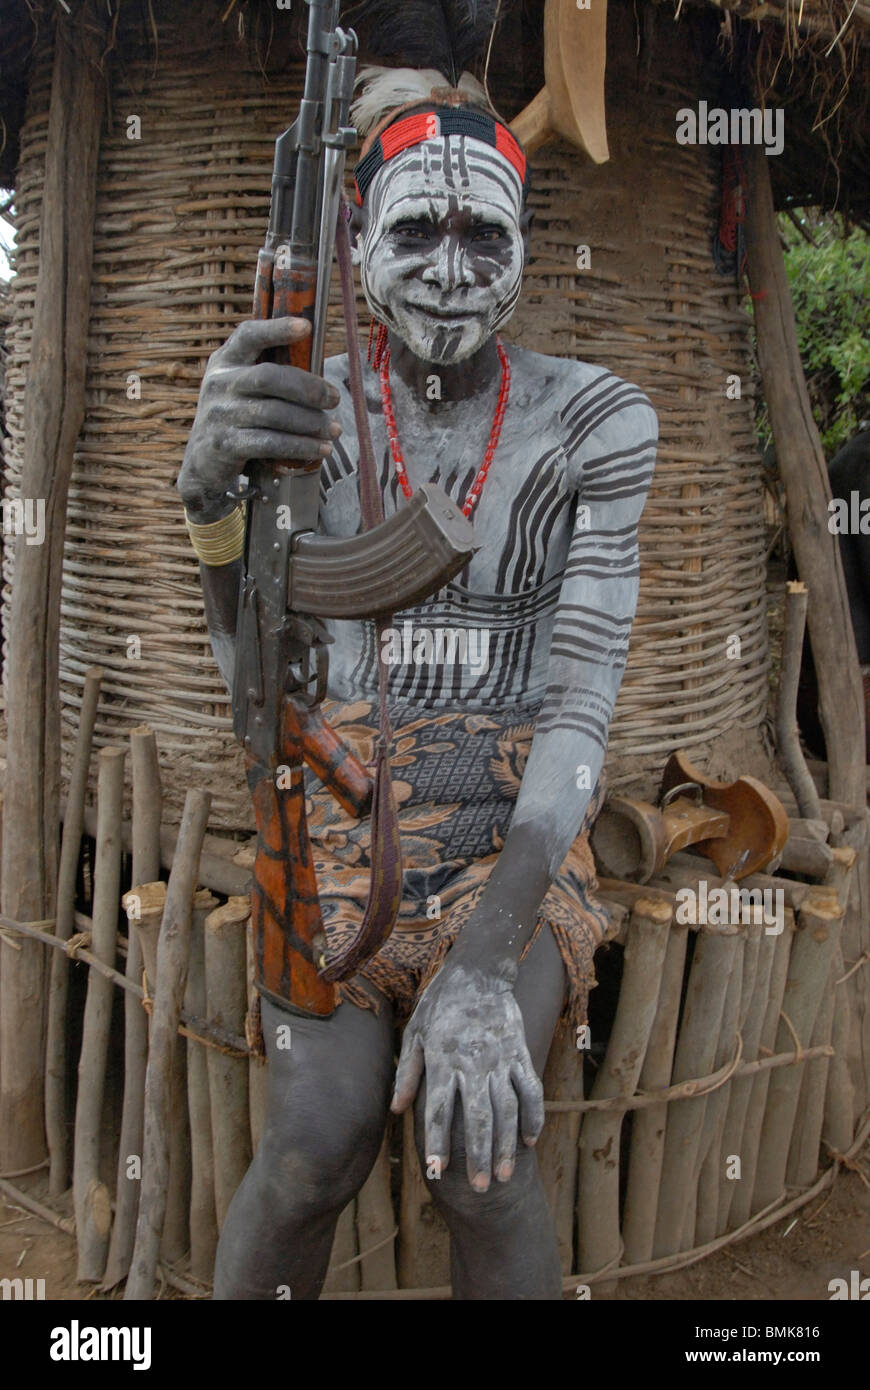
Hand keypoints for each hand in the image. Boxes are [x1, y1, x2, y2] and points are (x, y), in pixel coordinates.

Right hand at [177, 317, 341, 520]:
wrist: (203, 463)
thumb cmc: (236, 420)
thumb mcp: (241, 390)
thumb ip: (269, 378)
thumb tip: (321, 382)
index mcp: (225, 362)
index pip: (248, 336)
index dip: (276, 329)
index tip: (307, 327)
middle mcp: (219, 383)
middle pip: (269, 377)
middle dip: (308, 388)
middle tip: (334, 399)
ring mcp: (220, 414)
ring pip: (273, 414)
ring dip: (310, 423)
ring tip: (334, 430)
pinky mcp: (225, 444)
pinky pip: (269, 442)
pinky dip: (299, 446)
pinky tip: (320, 449)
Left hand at [391, 962, 544, 1191]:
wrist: (480, 971)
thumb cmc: (441, 1004)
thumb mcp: (414, 1032)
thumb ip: (407, 1073)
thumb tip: (395, 1110)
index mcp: (443, 1060)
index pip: (438, 1109)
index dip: (436, 1142)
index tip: (435, 1171)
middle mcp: (473, 1063)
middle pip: (476, 1118)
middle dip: (477, 1155)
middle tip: (478, 1187)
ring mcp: (500, 1059)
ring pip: (506, 1110)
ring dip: (505, 1145)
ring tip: (502, 1176)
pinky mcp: (520, 1053)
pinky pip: (530, 1090)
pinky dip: (532, 1117)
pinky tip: (529, 1142)